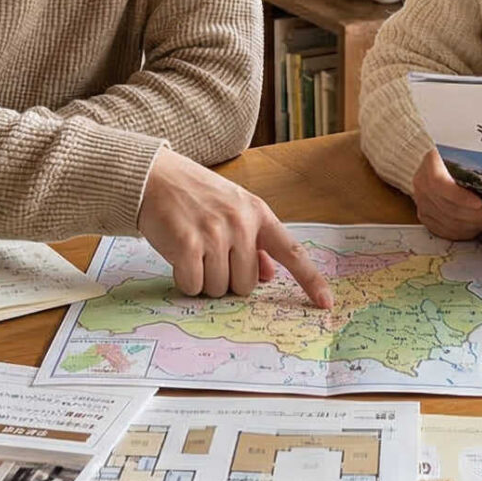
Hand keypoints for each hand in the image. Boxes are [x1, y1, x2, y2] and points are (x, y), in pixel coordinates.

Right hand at [138, 149, 333, 307]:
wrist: (154, 177)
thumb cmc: (195, 196)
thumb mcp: (232, 209)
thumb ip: (254, 242)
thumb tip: (269, 275)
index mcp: (258, 214)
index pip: (292, 252)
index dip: (311, 280)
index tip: (326, 303)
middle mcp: (240, 223)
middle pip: (246, 285)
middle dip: (227, 280)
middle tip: (210, 255)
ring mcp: (214, 233)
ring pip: (219, 289)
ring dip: (204, 280)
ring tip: (193, 251)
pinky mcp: (187, 244)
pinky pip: (193, 286)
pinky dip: (184, 280)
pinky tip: (178, 257)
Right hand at [410, 151, 481, 241]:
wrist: (438, 162)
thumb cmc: (456, 155)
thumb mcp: (466, 149)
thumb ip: (480, 158)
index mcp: (430, 163)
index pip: (439, 183)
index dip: (460, 197)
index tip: (480, 203)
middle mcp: (423, 183)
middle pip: (448, 207)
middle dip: (477, 215)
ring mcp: (422, 201)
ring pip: (448, 222)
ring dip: (474, 224)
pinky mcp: (426, 215)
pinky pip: (444, 230)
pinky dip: (464, 232)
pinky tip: (479, 227)